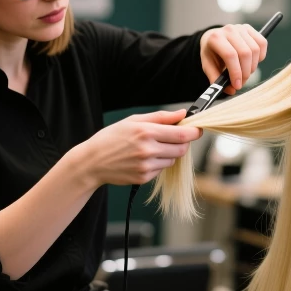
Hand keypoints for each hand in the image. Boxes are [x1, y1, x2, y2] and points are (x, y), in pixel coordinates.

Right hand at [70, 109, 201, 185]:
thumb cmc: (112, 137)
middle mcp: (148, 150)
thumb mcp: (134, 120)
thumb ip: (161, 117)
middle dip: (183, 143)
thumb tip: (182, 113)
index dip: (194, 132)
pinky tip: (143, 159)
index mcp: (146, 132)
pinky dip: (158, 163)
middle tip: (174, 137)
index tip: (197, 129)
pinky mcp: (144, 177)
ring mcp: (146, 166)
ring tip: (152, 148)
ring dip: (169, 153)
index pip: (182, 134)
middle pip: (181, 149)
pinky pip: (161, 169)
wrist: (92, 162)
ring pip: (172, 159)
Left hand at [200, 24, 268, 94]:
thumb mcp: (209, 67)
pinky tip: (252, 62)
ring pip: (255, 50)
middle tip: (241, 82)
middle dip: (245, 72)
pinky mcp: (250, 29)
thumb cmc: (212, 54)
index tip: (237, 85)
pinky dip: (260, 57)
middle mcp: (229, 30)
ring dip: (253, 66)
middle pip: (245, 53)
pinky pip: (262, 44)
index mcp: (215, 38)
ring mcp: (241, 28)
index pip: (230, 55)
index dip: (236, 72)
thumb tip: (231, 90)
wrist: (214, 38)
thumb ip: (217, 80)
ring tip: (245, 72)